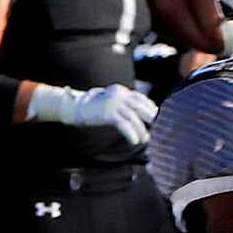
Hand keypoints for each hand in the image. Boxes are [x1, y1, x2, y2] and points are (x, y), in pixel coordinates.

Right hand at [24, 83, 155, 156]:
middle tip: (157, 127)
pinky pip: (123, 125)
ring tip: (145, 139)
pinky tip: (134, 141)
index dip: (149, 106)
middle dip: (149, 116)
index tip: (155, 115)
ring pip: (133, 118)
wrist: (75, 108)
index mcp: (120, 91)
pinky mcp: (107, 114)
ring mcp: (113, 104)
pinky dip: (131, 134)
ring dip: (141, 130)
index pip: (139, 98)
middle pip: (139, 106)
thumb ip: (121, 105)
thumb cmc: (92, 107)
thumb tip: (136, 115)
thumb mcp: (108, 102)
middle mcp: (118, 95)